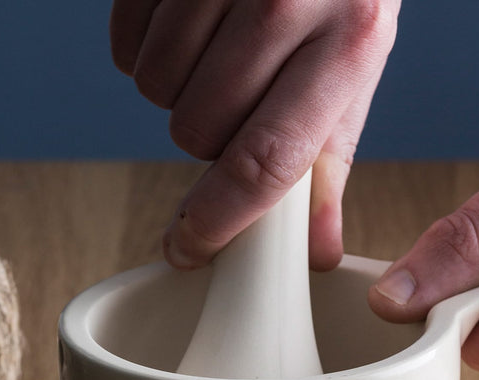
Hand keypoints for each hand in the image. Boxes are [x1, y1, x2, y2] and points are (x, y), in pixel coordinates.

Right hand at [110, 0, 398, 270]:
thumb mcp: (352, 69)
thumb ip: (329, 162)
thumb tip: (317, 252)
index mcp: (349, 41)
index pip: (265, 160)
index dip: (218, 218)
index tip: (191, 247)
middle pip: (199, 131)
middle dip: (208, 135)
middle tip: (237, 97)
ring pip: (156, 89)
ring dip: (176, 92)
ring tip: (215, 55)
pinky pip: (126, 44)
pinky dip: (145, 50)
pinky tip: (186, 27)